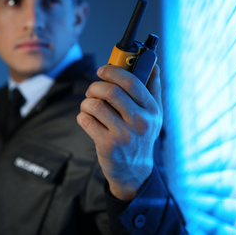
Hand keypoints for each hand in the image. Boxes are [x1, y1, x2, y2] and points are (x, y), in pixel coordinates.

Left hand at [77, 64, 162, 199]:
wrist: (134, 171)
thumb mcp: (153, 114)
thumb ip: (152, 88)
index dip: (113, 71)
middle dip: (95, 86)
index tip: (102, 70)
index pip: (132, 82)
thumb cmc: (141, 136)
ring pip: (95, 105)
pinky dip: (82, 116)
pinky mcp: (107, 145)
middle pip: (110, 91)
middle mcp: (140, 122)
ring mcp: (123, 135)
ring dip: (86, 102)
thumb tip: (153, 64)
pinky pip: (86, 120)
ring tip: (89, 106)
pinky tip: (87, 119)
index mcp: (151, 110)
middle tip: (92, 91)